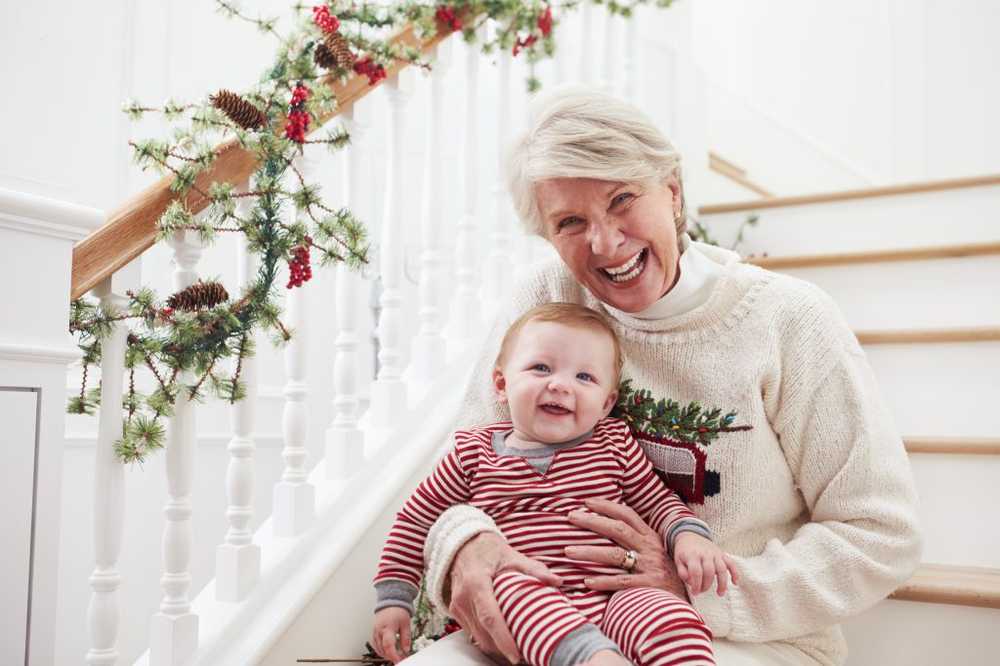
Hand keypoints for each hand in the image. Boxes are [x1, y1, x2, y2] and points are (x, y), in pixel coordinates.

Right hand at [372, 607, 411, 663]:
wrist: (391, 601)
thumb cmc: (398, 610)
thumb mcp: (406, 624)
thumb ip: (406, 638)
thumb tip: (406, 650)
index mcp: (388, 627)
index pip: (389, 645)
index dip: (393, 656)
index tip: (399, 661)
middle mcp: (379, 630)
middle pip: (382, 649)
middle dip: (391, 656)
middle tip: (400, 658)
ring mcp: (375, 631)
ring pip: (378, 648)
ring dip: (386, 654)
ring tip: (396, 654)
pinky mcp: (374, 632)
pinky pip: (375, 644)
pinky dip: (381, 650)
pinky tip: (388, 650)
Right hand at [448, 531, 561, 664]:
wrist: (463, 546)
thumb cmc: (488, 550)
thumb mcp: (511, 556)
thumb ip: (534, 570)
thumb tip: (557, 581)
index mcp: (476, 583)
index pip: (490, 618)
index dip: (503, 639)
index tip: (517, 655)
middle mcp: (463, 598)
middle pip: (484, 634)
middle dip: (503, 649)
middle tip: (526, 654)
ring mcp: (457, 607)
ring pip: (478, 637)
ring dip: (496, 647)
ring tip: (519, 648)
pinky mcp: (456, 612)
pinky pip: (473, 632)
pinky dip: (488, 638)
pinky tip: (504, 637)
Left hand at [563, 498, 686, 597]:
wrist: (686, 600)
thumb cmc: (664, 573)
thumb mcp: (654, 550)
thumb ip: (636, 538)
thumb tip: (608, 523)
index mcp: (650, 537)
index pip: (627, 515)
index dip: (607, 506)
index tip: (587, 502)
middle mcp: (649, 549)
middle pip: (618, 530)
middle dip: (593, 522)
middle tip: (571, 517)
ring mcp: (649, 567)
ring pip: (615, 555)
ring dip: (589, 552)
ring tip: (568, 551)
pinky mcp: (648, 586)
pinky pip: (621, 582)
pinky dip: (603, 581)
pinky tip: (587, 581)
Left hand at [673, 532, 739, 595]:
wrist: (690, 535)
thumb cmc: (684, 551)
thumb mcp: (678, 560)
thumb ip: (682, 573)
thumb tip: (691, 583)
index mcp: (692, 555)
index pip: (696, 572)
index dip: (696, 585)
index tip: (695, 592)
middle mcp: (705, 553)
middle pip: (709, 572)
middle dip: (706, 585)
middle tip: (702, 591)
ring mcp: (715, 553)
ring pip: (722, 569)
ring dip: (722, 583)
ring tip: (720, 594)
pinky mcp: (722, 554)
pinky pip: (731, 563)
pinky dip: (735, 573)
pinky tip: (735, 582)